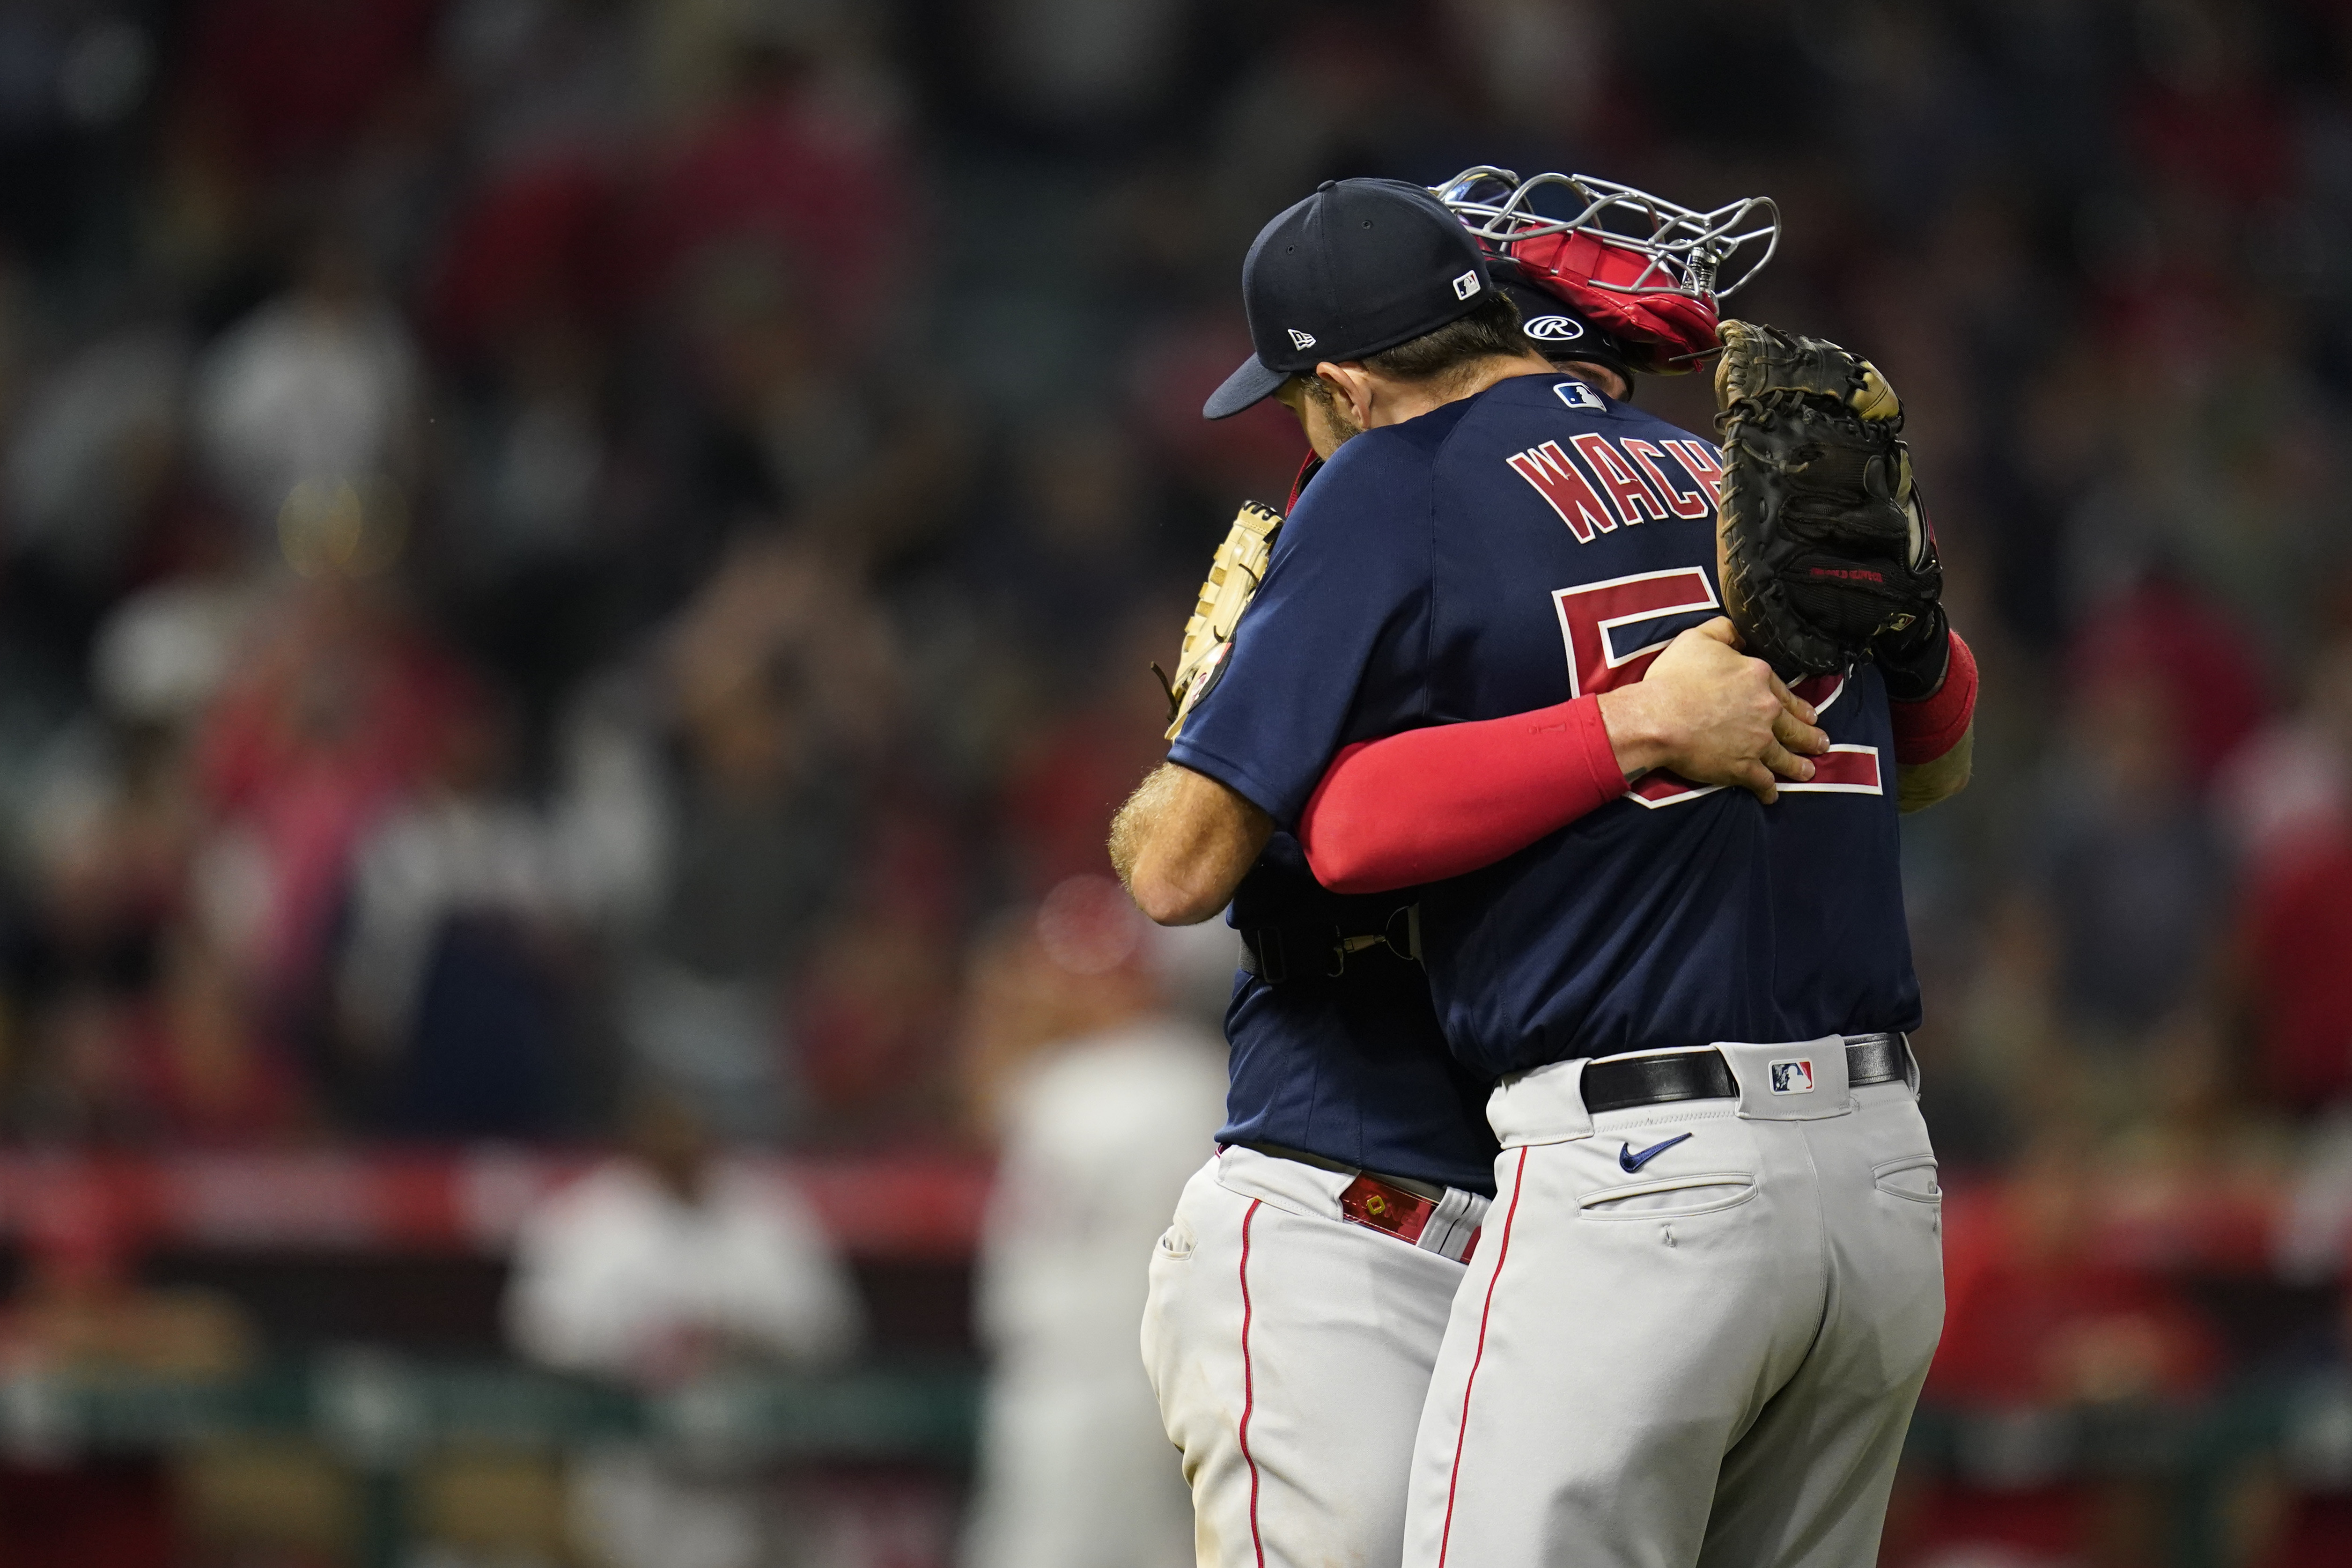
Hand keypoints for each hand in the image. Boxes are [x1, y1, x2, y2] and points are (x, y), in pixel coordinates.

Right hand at [1598, 619, 1827, 803]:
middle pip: (1794, 724)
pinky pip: (1762, 781)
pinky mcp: (1743, 767)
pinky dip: (1768, 790)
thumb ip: (1724, 631)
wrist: (1658, 718)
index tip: (1807, 712)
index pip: (1783, 690)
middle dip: (1809, 735)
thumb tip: (1741, 635)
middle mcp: (1766, 709)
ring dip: (1798, 765)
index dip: (1796, 703)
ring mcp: (1758, 741)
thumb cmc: (1673, 678)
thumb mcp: (1697, 639)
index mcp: (1758, 677)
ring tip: (1807, 771)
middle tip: (1820, 743)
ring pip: (1785, 756)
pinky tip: (1772, 795)